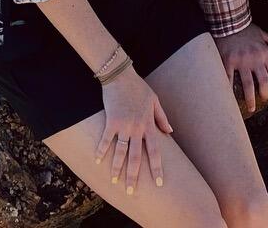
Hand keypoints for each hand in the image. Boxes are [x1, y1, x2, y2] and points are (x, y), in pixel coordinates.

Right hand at [95, 68, 171, 193]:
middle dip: (134, 176)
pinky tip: (97, 162)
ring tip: (115, 183)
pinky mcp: (111, 121)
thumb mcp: (155, 100)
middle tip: (131, 192)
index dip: (157, 168)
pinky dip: (101, 151)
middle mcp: (137, 128)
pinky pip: (106, 140)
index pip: (155, 151)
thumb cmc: (138, 87)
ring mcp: (123, 125)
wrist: (120, 75)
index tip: (159, 183)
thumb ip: (162, 117)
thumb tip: (170, 132)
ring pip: (121, 152)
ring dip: (117, 169)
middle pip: (136, 157)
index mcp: (149, 124)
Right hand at [217, 23, 267, 113]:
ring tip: (251, 108)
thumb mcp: (259, 31)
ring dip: (251, 99)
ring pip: (248, 85)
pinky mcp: (228, 62)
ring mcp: (241, 61)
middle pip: (263, 82)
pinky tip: (231, 99)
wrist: (228, 20)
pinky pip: (230, 79)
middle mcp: (255, 59)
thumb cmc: (244, 27)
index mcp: (264, 53)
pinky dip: (230, 91)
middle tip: (263, 100)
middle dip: (265, 94)